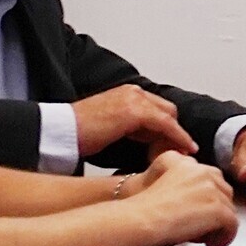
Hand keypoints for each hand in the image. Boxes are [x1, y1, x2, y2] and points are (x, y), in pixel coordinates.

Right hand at [72, 85, 196, 158]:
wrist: (61, 131)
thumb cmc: (78, 133)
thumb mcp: (110, 127)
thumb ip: (129, 128)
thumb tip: (146, 140)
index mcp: (125, 93)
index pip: (156, 108)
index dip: (167, 127)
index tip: (175, 143)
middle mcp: (132, 92)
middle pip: (166, 110)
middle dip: (174, 130)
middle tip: (179, 150)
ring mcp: (134, 99)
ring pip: (168, 116)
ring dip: (177, 135)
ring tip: (182, 154)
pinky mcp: (136, 111)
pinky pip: (166, 124)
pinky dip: (178, 136)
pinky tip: (184, 148)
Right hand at [132, 154, 239, 245]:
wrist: (141, 220)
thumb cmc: (144, 209)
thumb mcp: (160, 184)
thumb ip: (182, 187)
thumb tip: (198, 207)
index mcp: (186, 164)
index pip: (209, 178)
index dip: (208, 198)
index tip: (203, 211)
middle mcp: (202, 172)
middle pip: (223, 192)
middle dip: (217, 211)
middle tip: (207, 227)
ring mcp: (212, 189)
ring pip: (228, 208)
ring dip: (220, 226)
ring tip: (209, 239)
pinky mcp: (218, 208)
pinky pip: (232, 224)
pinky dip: (226, 236)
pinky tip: (215, 244)